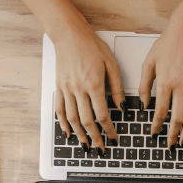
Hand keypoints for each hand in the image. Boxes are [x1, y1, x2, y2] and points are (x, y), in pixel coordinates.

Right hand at [52, 25, 124, 152]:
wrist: (69, 35)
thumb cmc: (91, 46)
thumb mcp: (111, 64)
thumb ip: (117, 87)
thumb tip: (122, 107)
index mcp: (94, 84)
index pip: (103, 115)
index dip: (109, 129)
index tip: (113, 137)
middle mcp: (79, 89)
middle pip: (87, 121)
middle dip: (95, 137)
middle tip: (101, 148)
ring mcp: (67, 89)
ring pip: (73, 119)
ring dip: (80, 135)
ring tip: (86, 145)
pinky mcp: (59, 87)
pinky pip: (60, 110)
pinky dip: (64, 123)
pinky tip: (69, 132)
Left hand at [140, 0, 182, 148]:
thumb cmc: (167, 45)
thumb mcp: (148, 63)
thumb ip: (144, 85)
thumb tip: (144, 105)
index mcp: (165, 82)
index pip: (160, 111)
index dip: (157, 125)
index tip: (154, 133)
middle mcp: (181, 86)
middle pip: (177, 117)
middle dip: (172, 133)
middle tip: (169, 145)